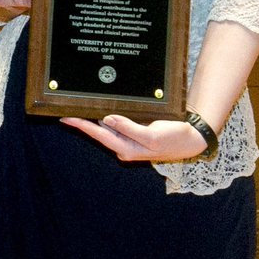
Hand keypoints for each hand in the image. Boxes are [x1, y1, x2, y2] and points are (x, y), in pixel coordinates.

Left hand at [61, 114, 210, 162]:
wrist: (193, 139)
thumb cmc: (175, 138)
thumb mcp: (153, 135)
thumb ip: (130, 128)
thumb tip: (107, 119)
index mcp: (127, 149)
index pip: (99, 135)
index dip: (81, 125)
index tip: (65, 118)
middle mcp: (125, 146)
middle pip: (99, 131)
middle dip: (83, 121)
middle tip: (65, 110)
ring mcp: (129, 141)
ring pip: (106, 128)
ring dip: (93, 119)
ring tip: (77, 109)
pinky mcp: (135, 134)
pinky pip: (116, 125)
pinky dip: (108, 118)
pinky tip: (100, 111)